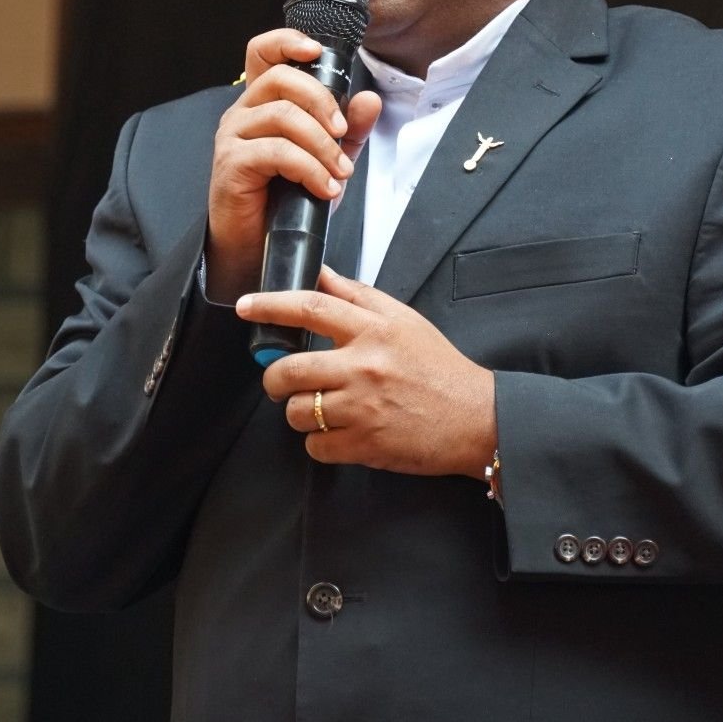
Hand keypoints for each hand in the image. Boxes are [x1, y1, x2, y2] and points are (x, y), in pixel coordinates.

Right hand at [206, 30, 380, 300]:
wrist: (257, 248)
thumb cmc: (286, 200)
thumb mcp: (327, 160)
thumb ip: (348, 130)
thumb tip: (370, 100)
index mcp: (262, 102)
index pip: (262, 52)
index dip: (287, 41)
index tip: (317, 52)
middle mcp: (242, 112)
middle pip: (280, 79)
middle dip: (321, 102)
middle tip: (342, 134)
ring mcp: (232, 137)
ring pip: (282, 116)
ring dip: (321, 145)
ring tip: (339, 174)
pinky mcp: (231, 165)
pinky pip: (276, 152)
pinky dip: (309, 169)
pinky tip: (324, 189)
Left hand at [237, 265, 496, 478]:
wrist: (476, 418)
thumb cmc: (439, 367)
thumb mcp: (403, 320)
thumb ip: (358, 297)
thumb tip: (320, 274)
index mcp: (374, 330)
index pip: (311, 307)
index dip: (271, 305)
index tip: (246, 306)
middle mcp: (365, 366)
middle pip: (290, 369)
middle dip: (274, 378)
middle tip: (280, 381)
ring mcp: (363, 408)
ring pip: (298, 411)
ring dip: (301, 413)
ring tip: (322, 409)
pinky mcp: (365, 444)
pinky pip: (316, 447)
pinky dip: (320, 444)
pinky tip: (340, 434)